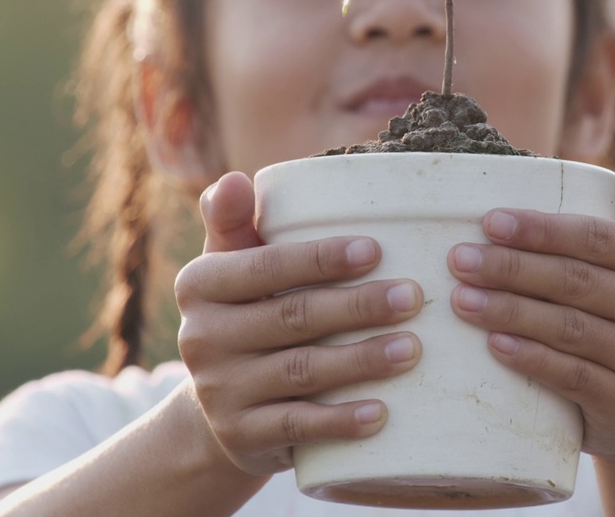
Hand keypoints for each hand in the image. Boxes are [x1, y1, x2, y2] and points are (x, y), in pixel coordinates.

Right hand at [175, 172, 423, 475]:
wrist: (220, 411)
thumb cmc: (246, 314)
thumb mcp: (232, 266)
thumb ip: (235, 222)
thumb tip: (237, 180)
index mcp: (200, 285)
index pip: (264, 267)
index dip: (320, 259)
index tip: (376, 250)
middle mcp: (201, 337)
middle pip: (292, 317)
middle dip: (358, 307)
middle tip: (414, 297)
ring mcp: (221, 391)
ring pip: (302, 372)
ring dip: (361, 360)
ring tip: (412, 349)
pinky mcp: (243, 435)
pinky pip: (299, 427)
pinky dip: (341, 420)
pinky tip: (382, 412)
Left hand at [447, 140, 614, 457]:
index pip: (597, 238)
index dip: (542, 229)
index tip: (488, 221)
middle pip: (576, 281)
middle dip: (512, 268)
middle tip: (458, 259)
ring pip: (568, 328)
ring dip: (509, 311)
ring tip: (460, 299)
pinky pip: (571, 376)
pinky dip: (530, 358)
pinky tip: (493, 344)